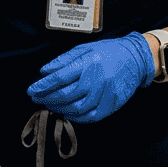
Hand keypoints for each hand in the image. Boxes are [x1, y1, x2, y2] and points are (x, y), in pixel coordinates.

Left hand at [27, 33, 155, 122]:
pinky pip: (91, 116)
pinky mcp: (112, 104)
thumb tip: (45, 71)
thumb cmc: (108, 52)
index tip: (31, 90)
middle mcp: (97, 79)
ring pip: (77, 107)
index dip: (43, 86)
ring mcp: (106, 93)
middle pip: (66, 94)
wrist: (135, 58)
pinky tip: (67, 112)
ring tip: (50, 104)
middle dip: (47, 98)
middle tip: (37, 98)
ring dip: (59, 108)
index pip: (60, 78)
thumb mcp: (84, 48)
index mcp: (88, 62)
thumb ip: (63, 60)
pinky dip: (76, 117)